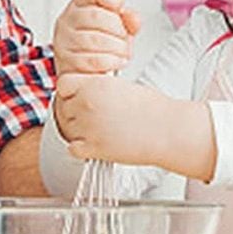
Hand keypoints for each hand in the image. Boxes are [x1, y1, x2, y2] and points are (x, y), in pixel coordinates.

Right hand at [53, 0, 140, 77]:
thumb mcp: (117, 29)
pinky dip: (110, 61)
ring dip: (117, 48)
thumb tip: (133, 18)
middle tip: (123, 37)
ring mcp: (64, 41)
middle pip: (96, 15)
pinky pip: (93, 59)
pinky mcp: (66, 62)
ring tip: (122, 52)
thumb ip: (128, 19)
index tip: (119, 5)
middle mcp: (68, 20)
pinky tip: (116, 61)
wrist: (81, 73)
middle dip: (118, 29)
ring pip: (96, 39)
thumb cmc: (98, 48)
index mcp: (79, 5)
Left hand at [57, 75, 216, 182]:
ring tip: (100, 131)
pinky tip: (97, 144)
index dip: (70, 91)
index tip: (80, 96)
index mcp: (95, 84)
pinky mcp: (93, 148)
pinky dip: (82, 149)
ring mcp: (88, 126)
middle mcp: (87, 103)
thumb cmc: (153, 109)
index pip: (63, 84)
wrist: (169, 130)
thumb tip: (84, 93)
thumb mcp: (121, 86)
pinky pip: (72, 148)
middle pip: (63, 108)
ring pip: (67, 128)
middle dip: (75, 113)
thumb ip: (98, 89)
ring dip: (79, 131)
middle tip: (93, 118)